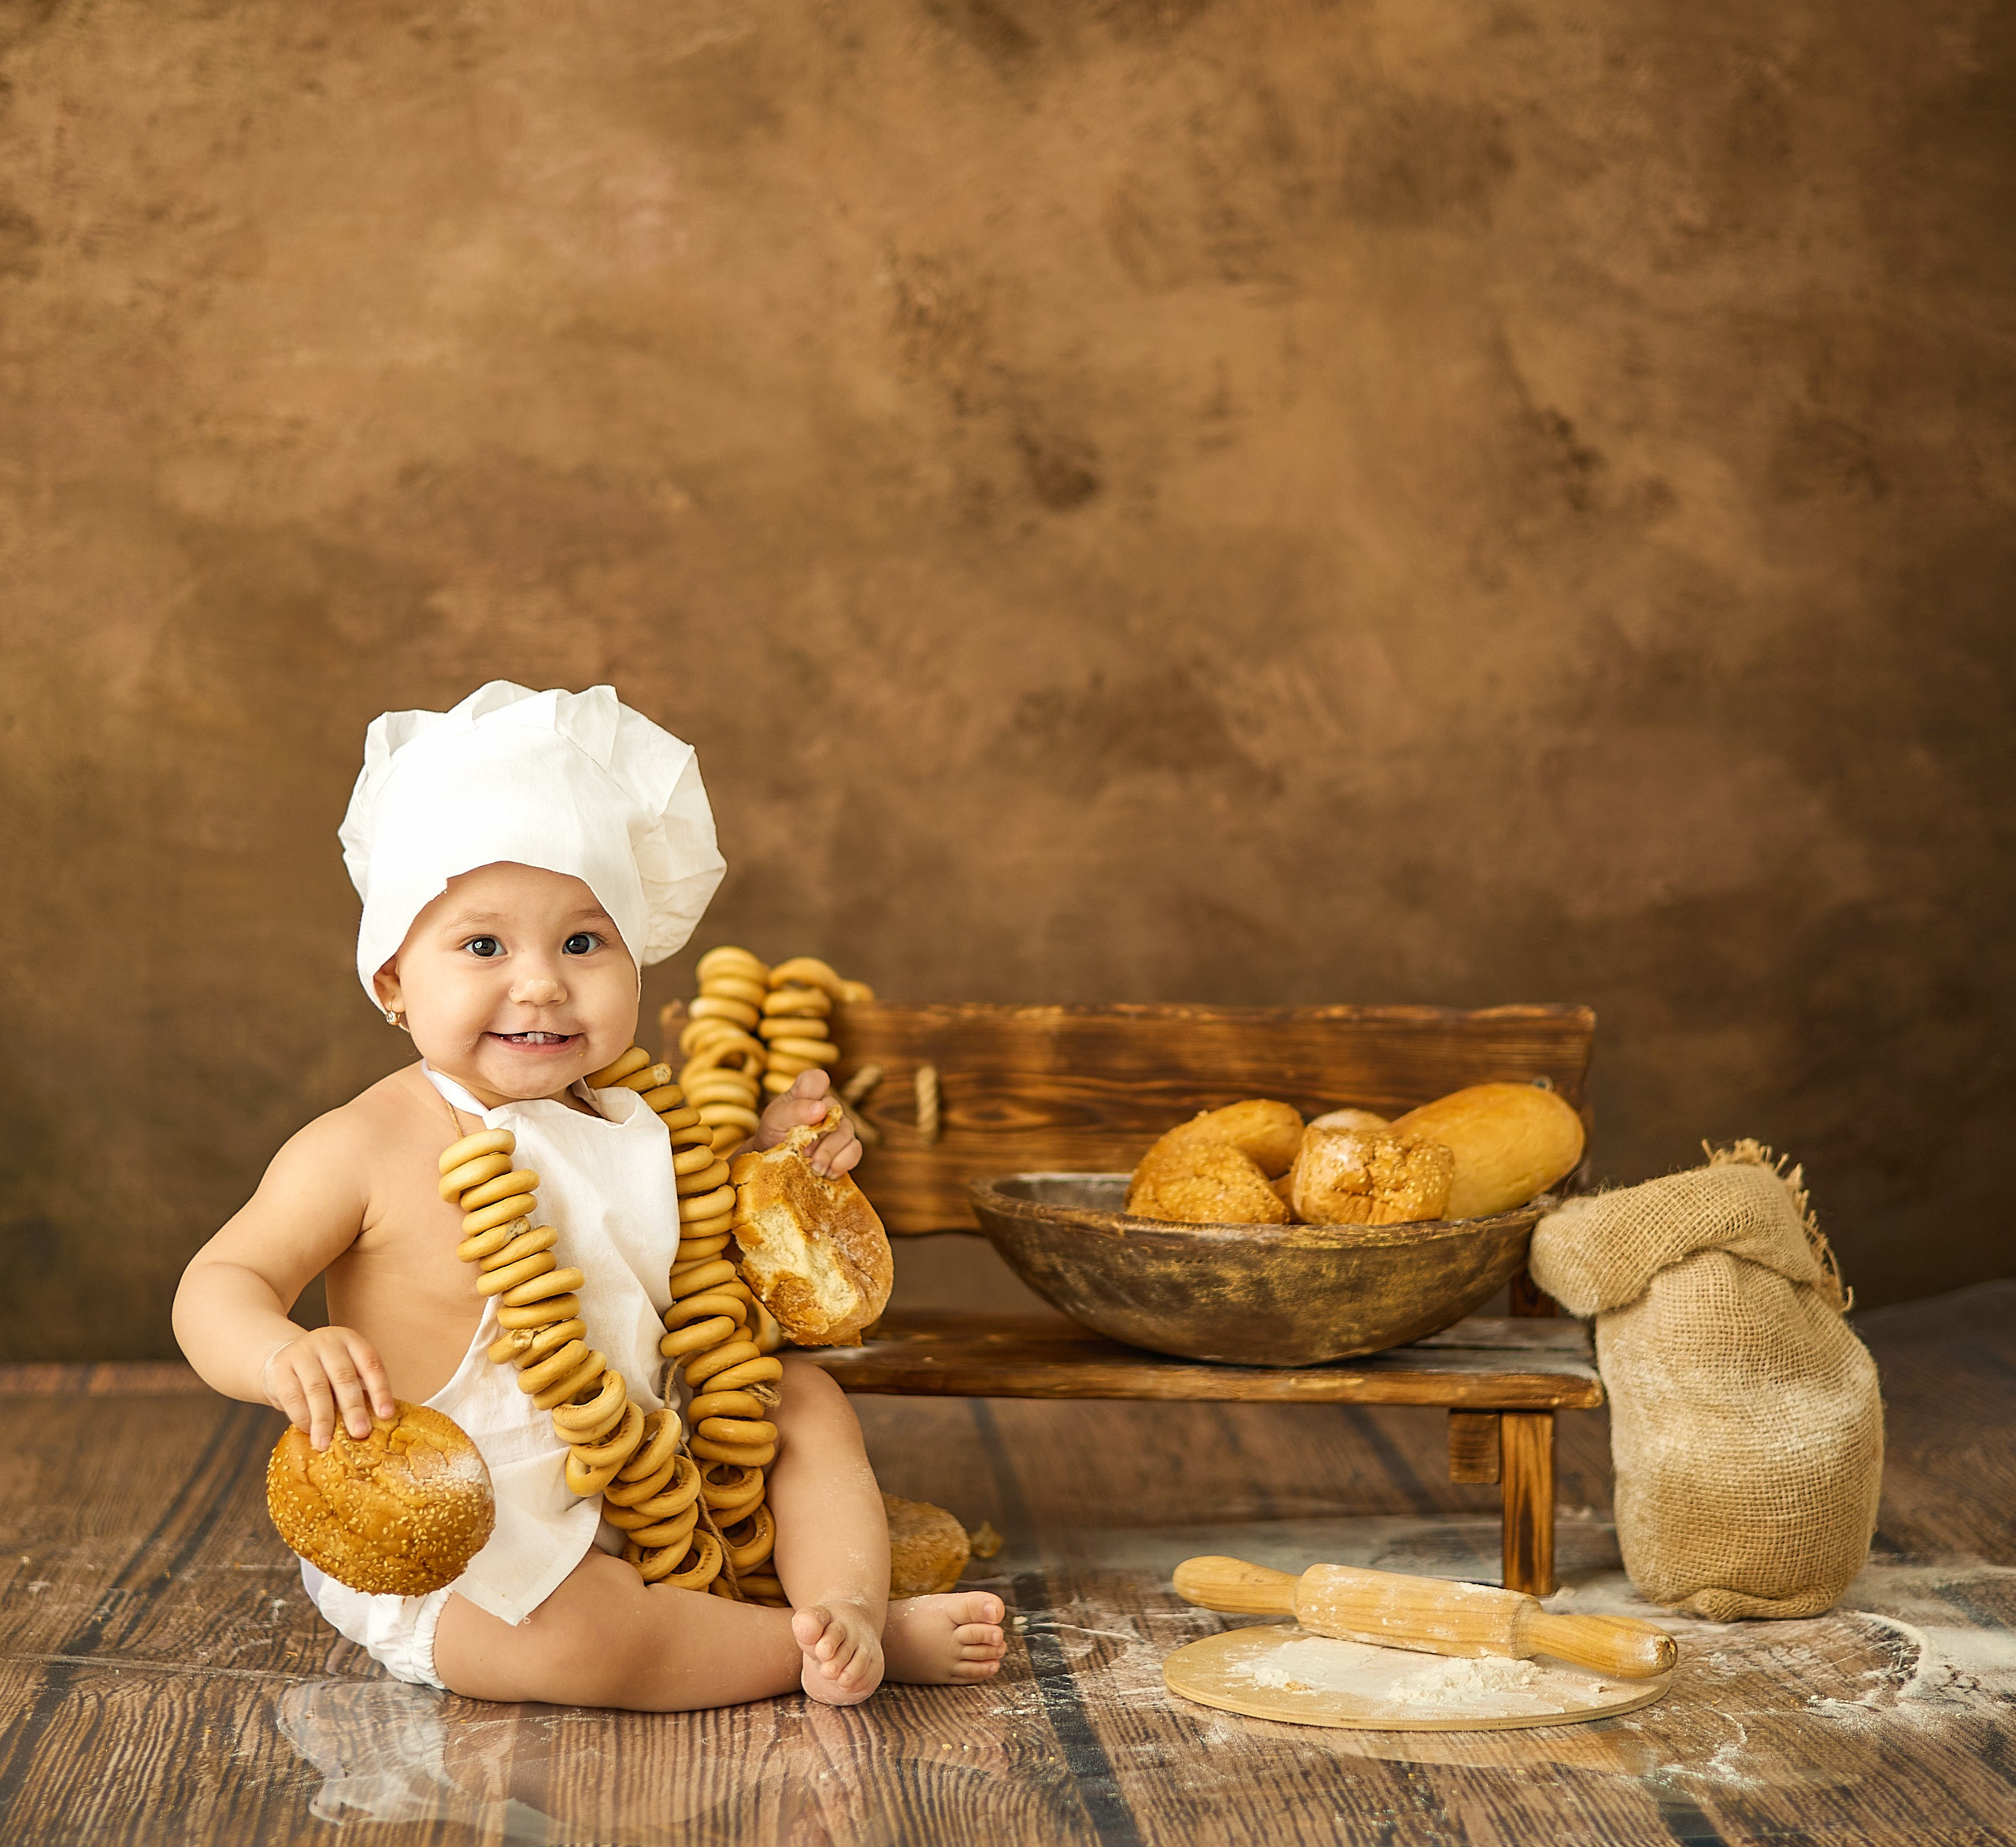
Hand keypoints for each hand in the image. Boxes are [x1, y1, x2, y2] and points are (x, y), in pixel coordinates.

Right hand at [263, 1326, 395, 1449]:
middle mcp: (327, 1342)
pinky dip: (302, 1417)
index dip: (380, 1390)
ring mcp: (301, 1353)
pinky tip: (309, 1431)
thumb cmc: (322, 1371)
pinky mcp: (279, 1369)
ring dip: (323, 1419)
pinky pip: (293, 1396)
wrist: (280, 1358)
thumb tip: (376, 1424)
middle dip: (354, 1408)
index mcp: (350, 1340)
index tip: (386, 1415)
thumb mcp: (343, 1369)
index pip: (370, 1364)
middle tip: (360, 1433)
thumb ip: (357, 1389)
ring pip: (317, 1389)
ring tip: (326, 1443)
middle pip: (344, 1377)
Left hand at [752, 1069, 861, 1177]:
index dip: (814, 1089)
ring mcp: (839, 1126)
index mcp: (805, 1093)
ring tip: (814, 1168)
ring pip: (847, 1132)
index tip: (812, 1111)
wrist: (775, 1165)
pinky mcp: (847, 1147)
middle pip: (835, 1109)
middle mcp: (826, 1106)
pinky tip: (828, 1173)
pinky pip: (855, 1150)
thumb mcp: (774, 1121)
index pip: (816, 1079)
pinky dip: (842, 1163)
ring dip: (829, 1153)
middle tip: (804, 1153)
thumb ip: (794, 1111)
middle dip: (819, 1135)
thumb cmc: (773, 1135)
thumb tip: (821, 1109)